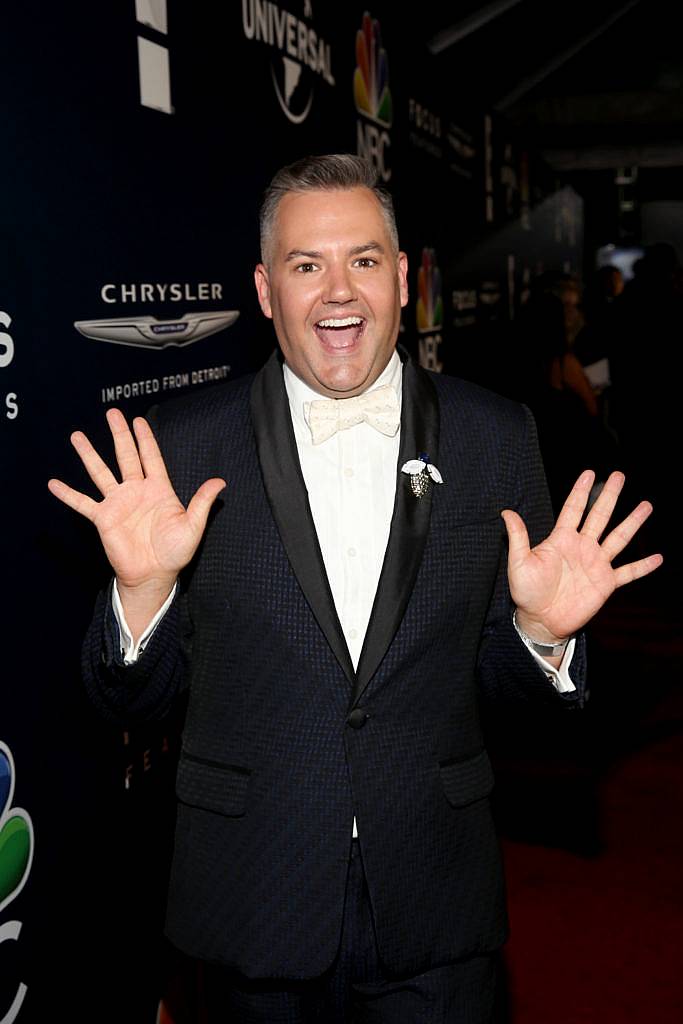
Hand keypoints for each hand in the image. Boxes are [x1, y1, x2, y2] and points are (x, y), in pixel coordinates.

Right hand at [48, 408, 225, 633]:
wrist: (154, 575)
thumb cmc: (174, 551)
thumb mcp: (192, 525)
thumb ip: (202, 502)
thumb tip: (220, 481)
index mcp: (159, 489)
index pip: (151, 457)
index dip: (145, 439)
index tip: (139, 420)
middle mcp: (136, 491)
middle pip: (126, 456)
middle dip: (119, 435)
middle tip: (112, 413)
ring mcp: (118, 503)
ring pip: (101, 473)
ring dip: (89, 455)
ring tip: (77, 436)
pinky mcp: (104, 518)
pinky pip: (82, 503)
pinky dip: (68, 494)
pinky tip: (54, 484)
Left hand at [501, 470, 662, 643]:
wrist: (541, 621)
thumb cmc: (526, 592)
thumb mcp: (518, 563)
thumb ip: (518, 537)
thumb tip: (506, 512)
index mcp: (561, 539)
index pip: (573, 509)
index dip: (581, 491)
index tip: (589, 473)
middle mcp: (582, 547)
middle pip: (599, 516)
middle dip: (609, 496)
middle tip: (619, 476)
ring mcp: (596, 564)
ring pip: (618, 538)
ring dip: (632, 522)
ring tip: (646, 505)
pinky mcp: (605, 584)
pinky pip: (628, 573)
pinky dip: (643, 566)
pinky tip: (658, 558)